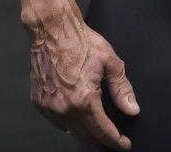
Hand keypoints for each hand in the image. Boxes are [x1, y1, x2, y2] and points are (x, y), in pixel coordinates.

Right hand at [28, 13, 138, 149]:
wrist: (53, 31)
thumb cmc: (82, 42)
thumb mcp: (110, 62)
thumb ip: (122, 89)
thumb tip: (132, 109)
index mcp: (84, 99)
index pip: (102, 130)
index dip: (115, 140)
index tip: (123, 145)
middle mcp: (64, 108)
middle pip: (86, 135)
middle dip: (101, 139)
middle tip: (114, 138)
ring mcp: (49, 108)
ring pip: (70, 130)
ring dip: (85, 132)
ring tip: (98, 127)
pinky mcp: (39, 103)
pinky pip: (57, 121)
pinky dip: (69, 122)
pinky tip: (78, 116)